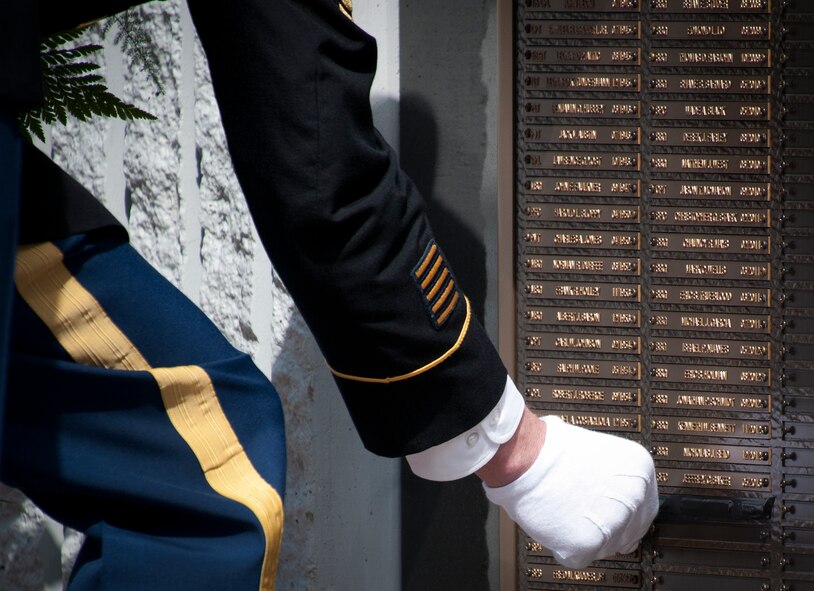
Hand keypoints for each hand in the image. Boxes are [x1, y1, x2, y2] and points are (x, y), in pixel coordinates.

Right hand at [482, 414, 657, 567]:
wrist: (527, 455)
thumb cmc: (551, 448)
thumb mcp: (600, 451)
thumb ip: (616, 477)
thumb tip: (613, 491)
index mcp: (639, 471)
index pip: (644, 509)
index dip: (622, 515)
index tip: (606, 513)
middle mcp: (634, 498)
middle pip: (629, 532)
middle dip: (605, 529)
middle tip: (580, 515)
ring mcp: (614, 523)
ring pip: (604, 548)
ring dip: (584, 536)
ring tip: (564, 511)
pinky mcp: (588, 543)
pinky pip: (579, 557)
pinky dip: (564, 546)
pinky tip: (556, 522)